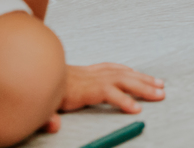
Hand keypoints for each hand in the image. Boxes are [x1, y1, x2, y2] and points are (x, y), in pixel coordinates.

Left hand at [40, 63, 165, 131]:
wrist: (33, 72)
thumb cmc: (39, 92)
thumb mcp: (41, 109)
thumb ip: (47, 118)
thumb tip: (54, 126)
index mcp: (79, 89)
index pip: (107, 92)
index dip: (123, 101)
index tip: (137, 109)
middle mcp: (89, 78)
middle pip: (121, 80)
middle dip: (143, 87)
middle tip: (161, 95)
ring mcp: (90, 72)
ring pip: (122, 72)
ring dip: (142, 78)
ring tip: (159, 84)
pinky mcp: (89, 69)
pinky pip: (113, 67)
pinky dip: (128, 70)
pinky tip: (137, 74)